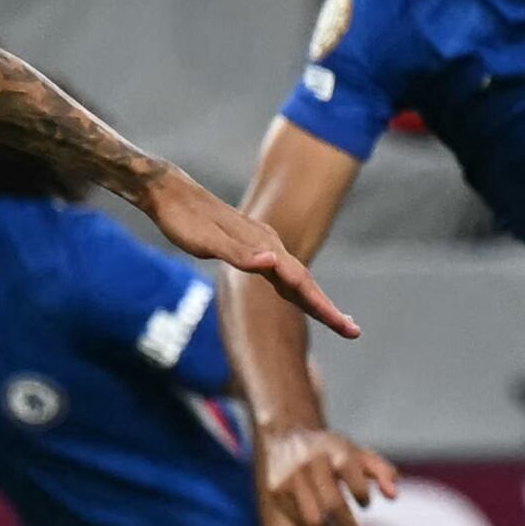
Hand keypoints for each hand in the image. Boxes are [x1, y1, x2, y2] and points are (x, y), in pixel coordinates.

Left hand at [131, 165, 357, 336]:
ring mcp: (261, 245)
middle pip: (304, 282)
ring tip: (336, 320)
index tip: (345, 326)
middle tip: (353, 332)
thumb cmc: (184, 220)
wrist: (171, 194)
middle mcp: (268, 244)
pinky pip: (280, 273)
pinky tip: (298, 297)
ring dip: (315, 300)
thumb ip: (240, 255)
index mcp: (263, 246)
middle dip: (328, 309)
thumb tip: (274, 263)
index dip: (323, 306)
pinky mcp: (251, 247)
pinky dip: (295, 289)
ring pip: (295, 278)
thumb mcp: (208, 241)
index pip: (300, 282)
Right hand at [261, 423, 399, 525]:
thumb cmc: (331, 450)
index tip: (364, 503)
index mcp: (336, 452)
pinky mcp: (276, 491)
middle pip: (334, 507)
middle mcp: (312, 464)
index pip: (357, 485)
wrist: (287, 434)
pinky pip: (298, 523)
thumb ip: (382, 472)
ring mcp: (291, 478)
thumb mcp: (358, 454)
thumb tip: (393, 496)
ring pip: (313, 522)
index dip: (363, 498)